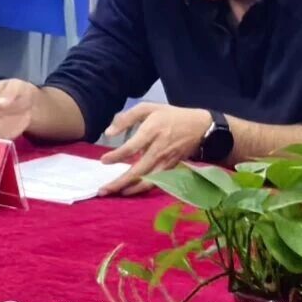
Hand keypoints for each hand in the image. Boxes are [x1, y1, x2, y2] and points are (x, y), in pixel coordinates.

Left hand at [98, 103, 213, 195]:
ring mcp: (166, 162)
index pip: (131, 148)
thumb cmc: (170, 115)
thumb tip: (108, 133)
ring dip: (130, 189)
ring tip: (114, 193)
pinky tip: (130, 190)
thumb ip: (126, 118)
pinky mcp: (170, 169)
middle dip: (119, 182)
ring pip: (147, 181)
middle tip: (102, 190)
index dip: (116, 156)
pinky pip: (155, 182)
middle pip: (137, 171)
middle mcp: (158, 150)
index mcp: (151, 132)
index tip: (103, 160)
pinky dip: (142, 189)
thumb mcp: (148, 108)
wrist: (199, 126)